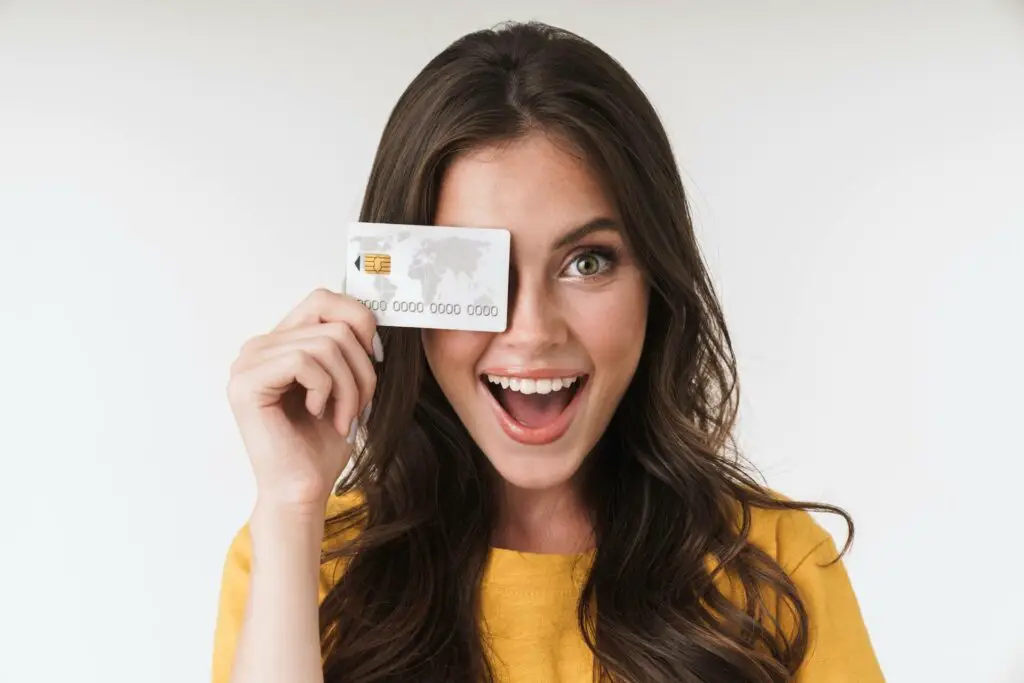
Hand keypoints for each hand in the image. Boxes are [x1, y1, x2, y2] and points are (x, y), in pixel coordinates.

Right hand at [226, 288, 381, 511]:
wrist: (303, 490)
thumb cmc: (323, 443)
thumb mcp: (346, 383)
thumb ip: (349, 345)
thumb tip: (373, 317)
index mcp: (281, 342)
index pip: (324, 299)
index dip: (359, 321)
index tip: (375, 360)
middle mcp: (259, 346)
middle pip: (333, 323)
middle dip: (361, 367)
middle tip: (360, 405)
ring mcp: (248, 362)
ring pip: (326, 343)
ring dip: (349, 385)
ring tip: (344, 416)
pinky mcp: (246, 382)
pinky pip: (305, 360)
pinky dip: (326, 390)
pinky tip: (319, 414)